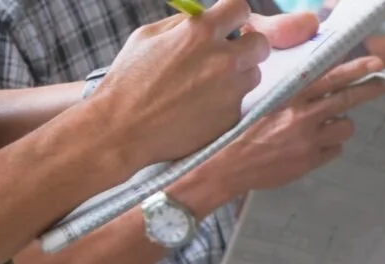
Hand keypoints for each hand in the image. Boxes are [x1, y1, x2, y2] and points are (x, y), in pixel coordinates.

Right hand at [86, 1, 304, 165]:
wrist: (123, 129)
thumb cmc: (128, 81)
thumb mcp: (148, 37)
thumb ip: (181, 25)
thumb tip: (203, 18)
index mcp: (201, 32)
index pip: (241, 7)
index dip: (235, 15)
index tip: (229, 25)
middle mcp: (223, 59)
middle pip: (260, 43)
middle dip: (247, 46)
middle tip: (229, 55)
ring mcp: (231, 90)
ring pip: (254, 74)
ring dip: (239, 76)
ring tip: (210, 85)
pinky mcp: (231, 117)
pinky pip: (240, 102)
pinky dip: (226, 103)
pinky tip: (201, 107)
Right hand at [209, 56, 384, 196]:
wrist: (226, 165)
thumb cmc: (241, 130)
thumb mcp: (265, 102)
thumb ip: (293, 93)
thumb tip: (319, 83)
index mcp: (289, 97)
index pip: (329, 78)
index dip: (355, 70)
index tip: (375, 63)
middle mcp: (302, 116)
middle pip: (346, 100)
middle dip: (369, 90)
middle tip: (383, 84)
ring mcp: (308, 141)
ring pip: (345, 128)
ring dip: (339, 126)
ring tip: (322, 129)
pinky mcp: (309, 161)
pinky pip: (334, 151)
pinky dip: (328, 147)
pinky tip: (309, 148)